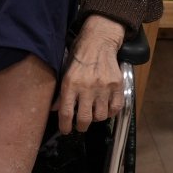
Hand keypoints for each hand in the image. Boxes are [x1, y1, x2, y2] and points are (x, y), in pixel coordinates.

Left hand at [54, 15, 124, 132]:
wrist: (99, 41)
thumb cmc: (79, 57)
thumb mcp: (65, 72)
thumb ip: (61, 92)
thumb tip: (55, 109)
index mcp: (70, 84)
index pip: (66, 112)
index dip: (65, 126)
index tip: (65, 130)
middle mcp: (87, 87)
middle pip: (84, 119)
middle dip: (81, 126)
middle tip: (80, 125)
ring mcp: (103, 87)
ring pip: (100, 116)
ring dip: (96, 119)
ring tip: (93, 113)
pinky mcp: (117, 86)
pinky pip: (115, 108)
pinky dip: (110, 112)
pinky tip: (105, 109)